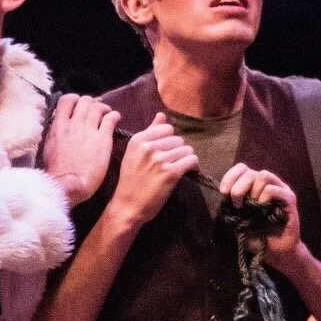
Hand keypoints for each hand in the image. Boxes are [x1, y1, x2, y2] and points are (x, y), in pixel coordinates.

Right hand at [39, 94, 119, 205]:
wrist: (67, 186)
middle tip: (96, 111)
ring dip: (104, 108)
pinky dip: (115, 116)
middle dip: (92, 103)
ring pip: (98, 106)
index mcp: (58, 127)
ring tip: (107, 115)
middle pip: (85, 100)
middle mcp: (73, 125)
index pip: (66, 100)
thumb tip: (58, 129)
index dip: (75, 100)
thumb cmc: (57, 174)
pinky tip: (116, 120)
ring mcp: (88, 130)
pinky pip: (111, 118)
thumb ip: (55, 135)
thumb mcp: (48, 150)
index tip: (79, 106)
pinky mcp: (103, 139)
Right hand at [103, 116, 199, 230]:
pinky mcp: (170, 173)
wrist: (127, 206)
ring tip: (180, 168)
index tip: (167, 151)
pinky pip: (191, 160)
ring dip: (186, 159)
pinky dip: (193, 166)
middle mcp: (148, 147)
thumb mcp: (134, 154)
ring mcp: (159, 160)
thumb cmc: (130, 181)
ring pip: (186, 149)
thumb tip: (161, 115)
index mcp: (138, 140)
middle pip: (178, 139)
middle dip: (178, 150)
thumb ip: (149, 132)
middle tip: (173, 162)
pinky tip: (188, 172)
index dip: (169, 140)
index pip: (166, 128)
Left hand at [219, 163, 303, 265]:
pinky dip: (264, 196)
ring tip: (252, 207)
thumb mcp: (238, 218)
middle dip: (238, 187)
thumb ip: (233, 203)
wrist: (275, 252)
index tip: (223, 192)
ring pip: (264, 175)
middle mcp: (269, 184)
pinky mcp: (290, 199)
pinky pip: (274, 189)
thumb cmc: (256, 235)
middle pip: (250, 171)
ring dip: (252, 190)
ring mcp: (281, 190)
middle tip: (236, 204)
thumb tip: (227, 192)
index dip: (230, 177)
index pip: (242, 168)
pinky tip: (262, 208)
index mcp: (255, 186)